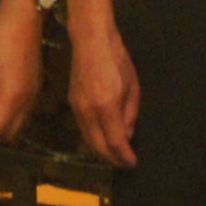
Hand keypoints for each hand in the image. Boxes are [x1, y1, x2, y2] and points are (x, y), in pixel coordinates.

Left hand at [0, 0, 42, 143]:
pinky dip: (15, 118)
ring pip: (22, 123)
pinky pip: (27, 112)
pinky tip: (3, 109)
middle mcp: (27, 100)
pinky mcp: (38, 85)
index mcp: (12, 97)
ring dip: (6, 128)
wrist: (24, 19)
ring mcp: (35, 93)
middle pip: (13, 131)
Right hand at [68, 17, 140, 166]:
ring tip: (114, 155)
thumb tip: (127, 134)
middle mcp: (88, 111)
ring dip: (100, 151)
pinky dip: (92, 140)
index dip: (124, 156)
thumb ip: (130, 113)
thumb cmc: (117, 59)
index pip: (115, 141)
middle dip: (111, 159)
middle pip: (98, 146)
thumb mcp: (132, 86)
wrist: (91, 41)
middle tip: (123, 163)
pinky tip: (101, 139)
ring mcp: (77, 108)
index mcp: (107, 106)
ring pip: (87, 139)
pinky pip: (82, 129)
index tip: (132, 163)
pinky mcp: (72, 103)